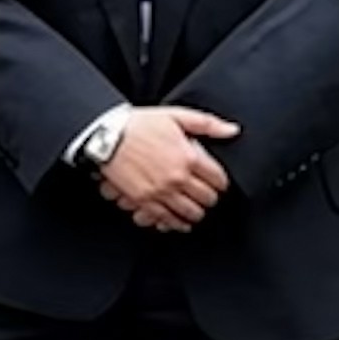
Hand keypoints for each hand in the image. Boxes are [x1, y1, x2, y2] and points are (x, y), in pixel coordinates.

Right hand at [98, 106, 234, 232]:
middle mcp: (177, 177)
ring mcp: (160, 191)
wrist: (105, 134)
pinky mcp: (143, 200)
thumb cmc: (139, 123)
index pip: (219, 180)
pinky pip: (166, 219)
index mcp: (189, 157)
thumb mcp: (176, 116)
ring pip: (190, 213)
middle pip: (207, 199)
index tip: (216, 182)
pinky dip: (175, 223)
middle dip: (209, 198)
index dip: (221, 182)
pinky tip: (178, 221)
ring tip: (193, 209)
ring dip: (195, 213)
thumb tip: (232, 130)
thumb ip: (207, 124)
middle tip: (205, 195)